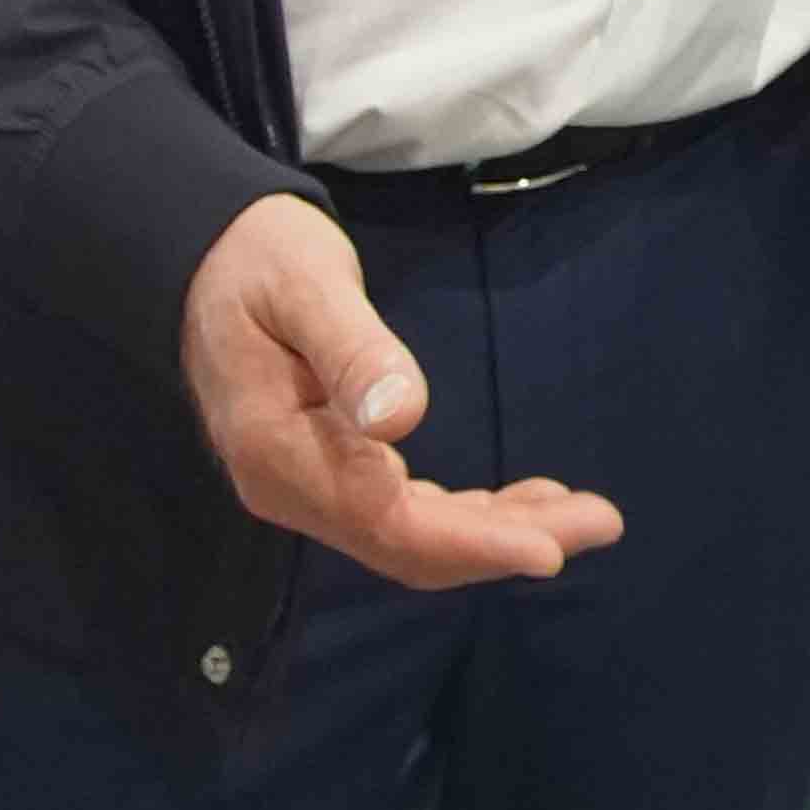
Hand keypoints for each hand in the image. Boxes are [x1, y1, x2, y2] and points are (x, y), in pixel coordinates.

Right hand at [178, 194, 615, 586]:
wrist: (206, 260)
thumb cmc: (258, 260)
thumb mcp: (305, 285)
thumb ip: (353, 350)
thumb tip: (401, 418)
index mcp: (280, 452)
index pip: (388, 522)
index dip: (474, 543)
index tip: (551, 550)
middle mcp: (292, 488)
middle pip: (411, 545)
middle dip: (508, 542)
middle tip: (603, 522)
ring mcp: (308, 487)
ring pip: (414, 537)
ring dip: (499, 533)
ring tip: (585, 515)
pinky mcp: (328, 472)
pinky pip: (404, 515)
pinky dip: (471, 517)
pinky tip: (526, 501)